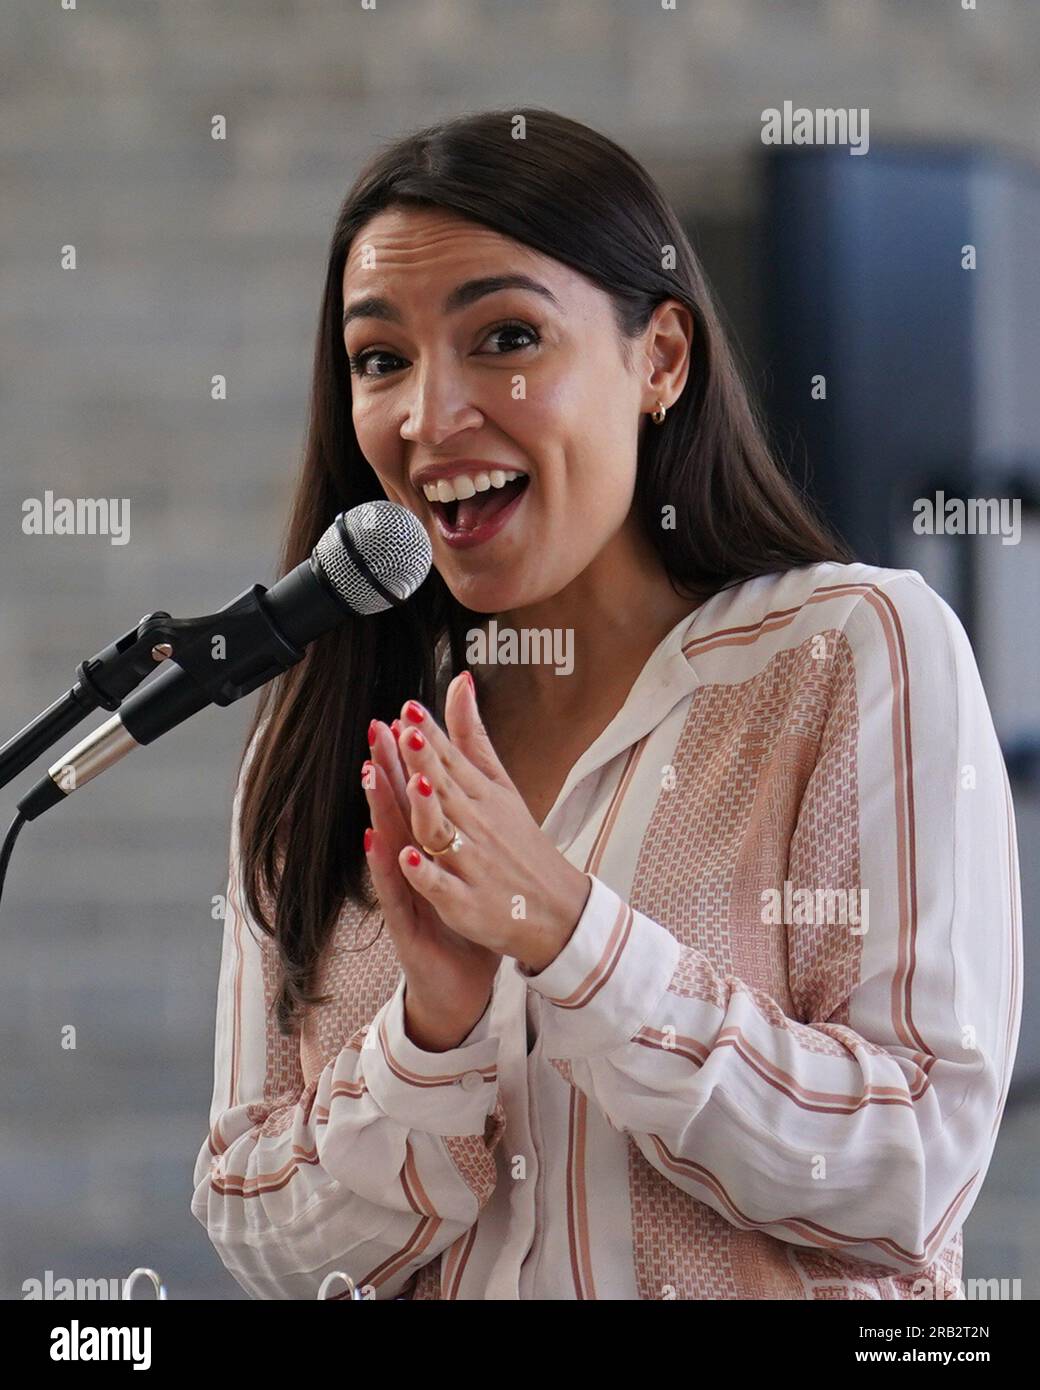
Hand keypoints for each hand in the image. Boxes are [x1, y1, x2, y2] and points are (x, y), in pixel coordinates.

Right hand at [362, 709, 499, 1049]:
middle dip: (384, 772)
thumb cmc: (462, 922)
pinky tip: (387, 846)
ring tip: (371, 773)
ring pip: (389, 846)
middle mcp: (407, 866)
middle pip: (393, 812)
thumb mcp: (463, 869)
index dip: (405, 759)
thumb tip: (466, 790)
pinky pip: (399, 895)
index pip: (412, 796)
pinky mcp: (408, 925)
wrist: (461, 984)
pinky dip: (393, 871)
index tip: (399, 717)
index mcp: (424, 848)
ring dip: (379, 810)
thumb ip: (462, 828)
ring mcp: (404, 895)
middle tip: (374, 731)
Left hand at [381, 672, 591, 973]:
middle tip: (408, 731)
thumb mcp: (500, 785)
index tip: (410, 708)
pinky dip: (427, 874)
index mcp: (482, 796)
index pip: (453, 760)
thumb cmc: (521, 843)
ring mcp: (471, 865)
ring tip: (415, 783)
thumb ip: (473, 737)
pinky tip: (409, 857)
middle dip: (426, 761)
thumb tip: (459, 681)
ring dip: (428, 808)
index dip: (432, 736)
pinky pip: (443, 887)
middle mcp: (476, 825)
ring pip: (443, 832)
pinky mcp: (465, 903)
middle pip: (446, 789)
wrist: (558, 909)